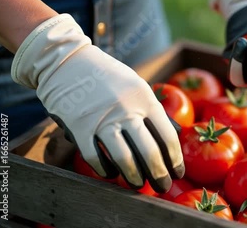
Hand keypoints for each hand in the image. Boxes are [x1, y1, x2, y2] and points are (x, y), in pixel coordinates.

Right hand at [11, 14, 183, 191]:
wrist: (68, 60)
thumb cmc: (109, 76)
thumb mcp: (138, 85)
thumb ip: (153, 109)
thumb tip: (175, 134)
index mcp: (145, 98)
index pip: (168, 136)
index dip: (175, 159)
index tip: (178, 172)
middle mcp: (126, 109)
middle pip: (149, 152)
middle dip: (160, 174)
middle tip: (163, 186)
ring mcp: (102, 119)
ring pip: (123, 158)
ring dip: (134, 177)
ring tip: (139, 185)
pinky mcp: (78, 126)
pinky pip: (94, 156)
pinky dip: (104, 169)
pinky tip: (111, 173)